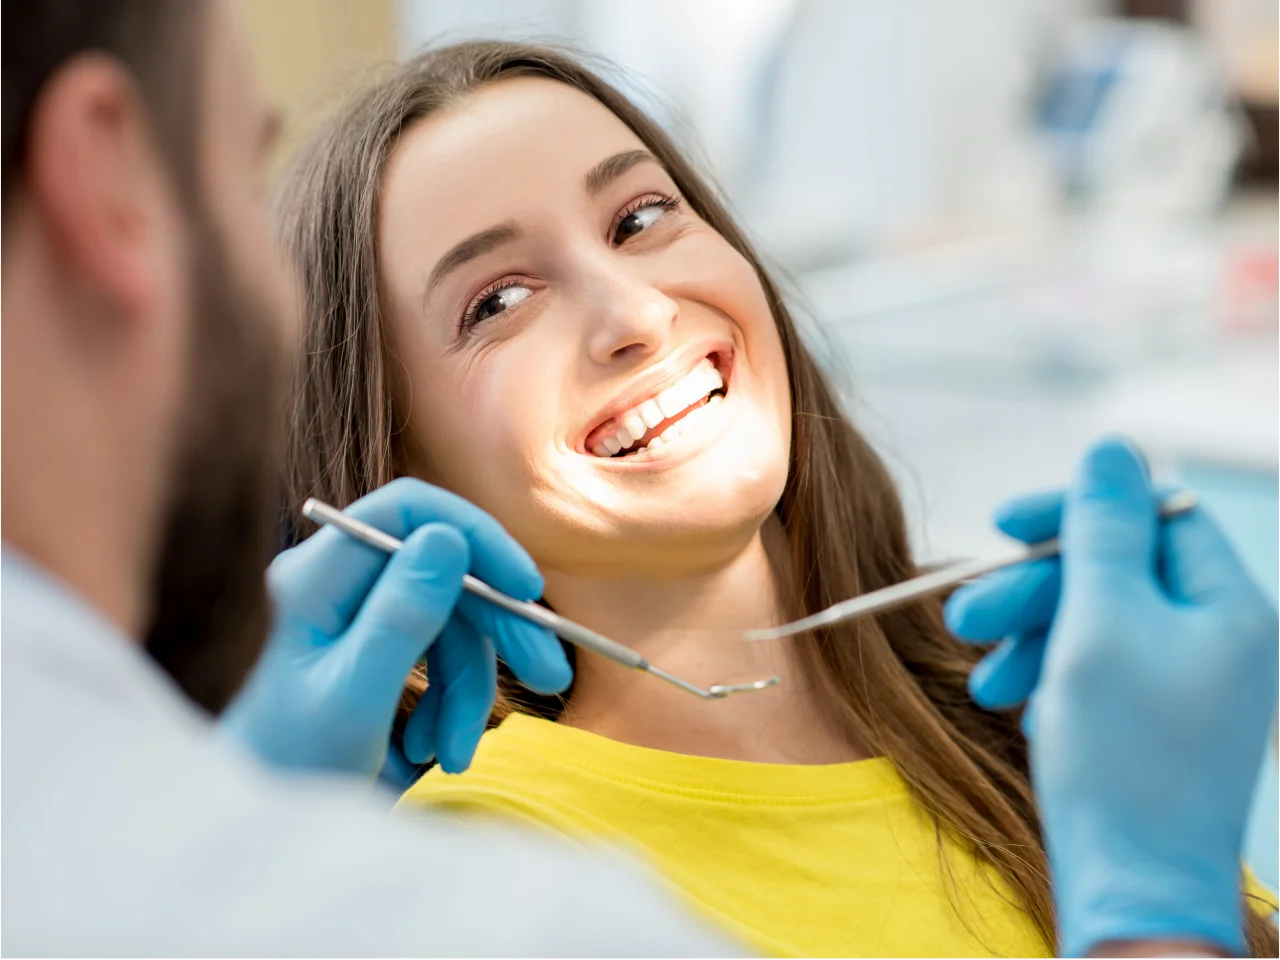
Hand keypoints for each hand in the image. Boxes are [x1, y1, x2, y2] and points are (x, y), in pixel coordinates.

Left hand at [222, 478, 571, 778]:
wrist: (252, 826)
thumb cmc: (285, 768)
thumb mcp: (353, 699)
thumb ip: (400, 617)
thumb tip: (448, 537)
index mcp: (315, 578)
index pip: (408, 512)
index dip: (476, 538)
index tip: (527, 590)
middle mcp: (332, 584)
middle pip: (440, 572)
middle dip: (495, 630)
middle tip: (551, 676)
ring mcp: (349, 616)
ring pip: (445, 623)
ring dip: (467, 690)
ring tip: (453, 756)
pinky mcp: (366, 651)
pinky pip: (431, 657)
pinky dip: (445, 704)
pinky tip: (428, 753)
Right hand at [945, 438, 1278, 957]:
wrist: (1133, 887)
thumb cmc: (1122, 755)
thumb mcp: (1102, 620)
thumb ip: (1103, 527)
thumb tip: (1111, 446)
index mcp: (1226, 603)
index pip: (1152, 514)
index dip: (1073, 512)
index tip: (1002, 525)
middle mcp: (1215, 636)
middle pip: (1112, 571)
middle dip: (1031, 589)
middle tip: (963, 616)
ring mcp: (1186, 682)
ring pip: (1093, 622)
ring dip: (1027, 638)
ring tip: (981, 680)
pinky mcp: (1153, 722)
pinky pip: (1094, 669)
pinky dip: (1046, 676)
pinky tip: (1014, 706)